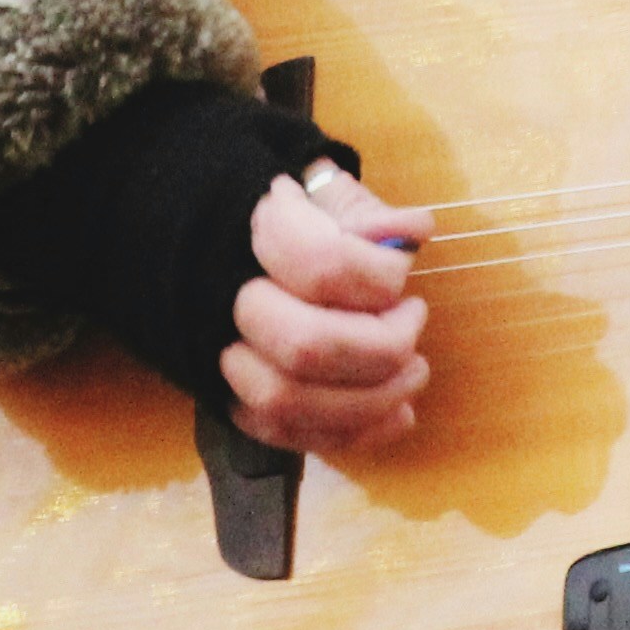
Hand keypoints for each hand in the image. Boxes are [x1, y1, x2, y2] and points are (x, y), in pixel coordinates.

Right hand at [222, 161, 435, 457]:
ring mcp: (222, 360)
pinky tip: (400, 413)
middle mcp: (223, 301)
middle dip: (380, 345)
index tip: (400, 266)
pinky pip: (290, 437)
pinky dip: (354, 434)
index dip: (377, 274)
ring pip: (290, 403)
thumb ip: (363, 212)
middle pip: (305, 345)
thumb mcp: (321, 193)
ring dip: (372, 399)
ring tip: (414, 370)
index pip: (322, 264)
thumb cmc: (286, 217)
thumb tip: (412, 231)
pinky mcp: (234, 404)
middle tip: (413, 319)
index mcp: (246, 232)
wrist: (214, 245)